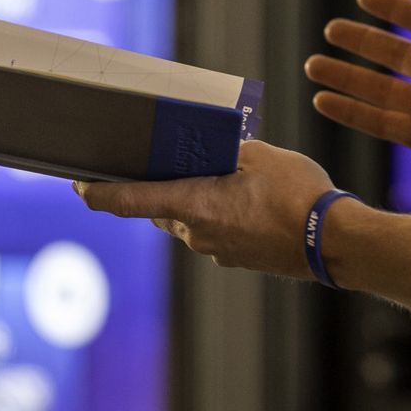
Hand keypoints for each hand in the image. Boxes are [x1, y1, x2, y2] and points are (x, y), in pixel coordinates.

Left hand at [74, 138, 335, 278]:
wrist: (332, 242)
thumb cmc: (298, 195)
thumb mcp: (260, 156)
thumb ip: (226, 152)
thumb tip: (213, 154)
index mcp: (194, 204)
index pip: (128, 200)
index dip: (97, 192)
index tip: (77, 184)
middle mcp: (196, 233)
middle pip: (160, 209)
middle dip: (163, 187)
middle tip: (174, 162)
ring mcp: (215, 250)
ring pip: (189, 221)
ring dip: (197, 200)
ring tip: (230, 179)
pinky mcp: (235, 258)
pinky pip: (214, 232)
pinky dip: (220, 216)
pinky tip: (250, 201)